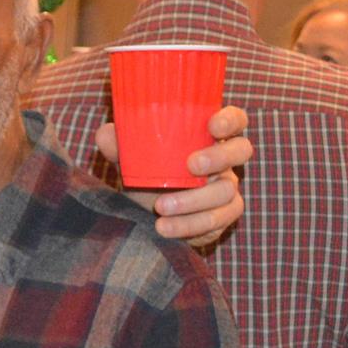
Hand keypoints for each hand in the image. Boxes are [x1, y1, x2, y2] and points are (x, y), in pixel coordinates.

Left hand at [95, 105, 249, 246]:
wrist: (146, 211)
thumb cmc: (146, 172)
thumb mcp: (131, 157)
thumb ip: (119, 144)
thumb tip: (106, 134)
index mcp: (208, 137)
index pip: (234, 120)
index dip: (231, 119)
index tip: (213, 125)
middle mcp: (224, 160)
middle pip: (241, 150)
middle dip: (219, 157)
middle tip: (191, 165)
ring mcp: (227, 188)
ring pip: (226, 192)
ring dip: (193, 200)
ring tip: (160, 206)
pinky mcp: (222, 216)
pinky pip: (215, 221)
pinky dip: (188, 225)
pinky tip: (164, 227)